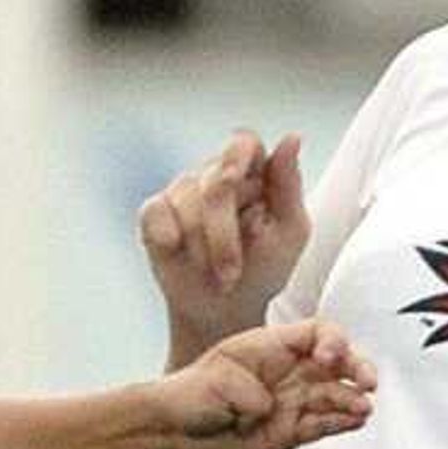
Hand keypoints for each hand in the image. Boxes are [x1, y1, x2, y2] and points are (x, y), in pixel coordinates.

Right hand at [137, 129, 309, 345]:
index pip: (243, 143)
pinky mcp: (155, 212)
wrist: (226, 311)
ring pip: (187, 206)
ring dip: (202, 251)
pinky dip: (166, 238)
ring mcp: (182, 189)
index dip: (237, 159)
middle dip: (223, 236)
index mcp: (253, 169)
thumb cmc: (264, 269)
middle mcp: (215, 172)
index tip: (234, 181)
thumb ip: (289, 187)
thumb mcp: (289, 234)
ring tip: (218, 278)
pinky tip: (178, 255)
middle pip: (216, 184)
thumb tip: (292, 137)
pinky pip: (155, 214)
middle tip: (231, 274)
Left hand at [152, 318, 376, 448]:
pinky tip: (354, 422)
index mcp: (273, 346)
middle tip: (368, 382)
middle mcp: (290, 371)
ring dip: (351, 400)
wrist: (178, 428)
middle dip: (356, 368)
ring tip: (363, 409)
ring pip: (333, 395)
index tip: (329, 357)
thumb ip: (246, 390)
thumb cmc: (193, 392)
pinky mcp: (292, 430)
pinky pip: (322, 424)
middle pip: (336, 362)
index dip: (331, 341)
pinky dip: (340, 423)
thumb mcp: (215, 380)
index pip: (317, 333)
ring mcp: (294, 400)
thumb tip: (269, 406)